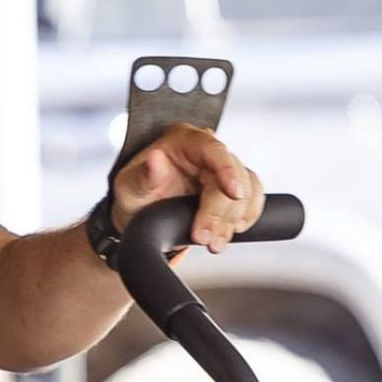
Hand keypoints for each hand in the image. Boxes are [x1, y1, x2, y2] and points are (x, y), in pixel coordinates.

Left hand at [111, 123, 264, 253]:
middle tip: (203, 236)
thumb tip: (156, 160)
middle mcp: (206, 150)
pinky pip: (252, 199)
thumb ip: (144, 175)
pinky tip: (229, 231)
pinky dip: (244, 218)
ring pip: (247, 189)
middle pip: (234, 175)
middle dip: (221, 212)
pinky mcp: (230, 188)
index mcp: (183, 140)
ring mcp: (221, 169)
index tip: (234, 194)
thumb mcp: (129, 185)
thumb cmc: (135, 193)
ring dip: (233, 220)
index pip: (214, 149)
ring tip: (213, 241)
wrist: (140, 214)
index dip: (228, 171)